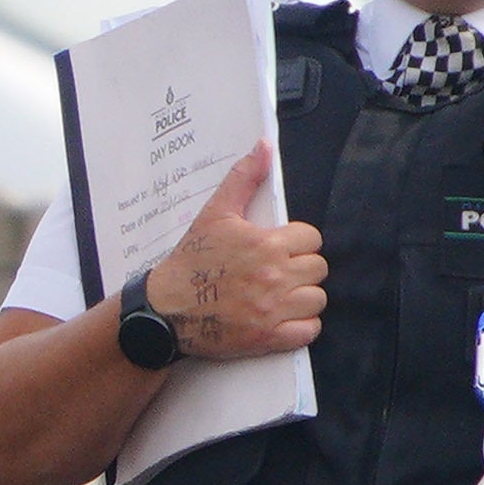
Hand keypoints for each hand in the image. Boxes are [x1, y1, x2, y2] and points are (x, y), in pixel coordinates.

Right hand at [150, 144, 327, 363]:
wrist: (165, 309)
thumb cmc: (190, 260)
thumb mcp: (214, 214)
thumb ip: (243, 178)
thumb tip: (264, 146)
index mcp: (266, 244)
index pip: (312, 238)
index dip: (298, 242)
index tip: (280, 248)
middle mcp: (274, 276)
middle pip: (318, 269)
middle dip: (301, 268)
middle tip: (279, 271)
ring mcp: (272, 309)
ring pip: (317, 299)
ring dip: (304, 297)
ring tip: (282, 294)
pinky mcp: (268, 338)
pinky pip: (310, 330)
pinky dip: (302, 326)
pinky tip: (284, 317)